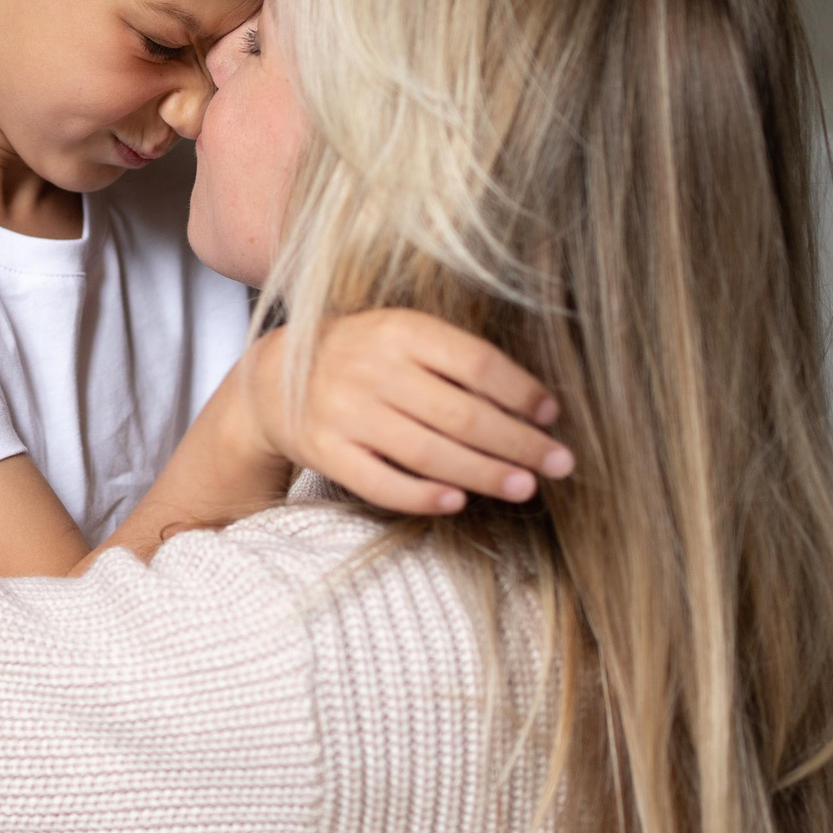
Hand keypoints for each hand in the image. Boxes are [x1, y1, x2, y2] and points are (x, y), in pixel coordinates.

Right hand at [240, 311, 572, 515]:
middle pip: (460, 414)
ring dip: (483, 474)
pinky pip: (381, 483)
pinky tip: (457, 502)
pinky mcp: (326, 452)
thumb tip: (533, 403)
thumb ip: (456, 358)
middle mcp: (371, 369)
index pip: (475, 363)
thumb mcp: (401, 335)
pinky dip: (422, 496)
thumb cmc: (361, 357)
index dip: (521, 391)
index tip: (551, 415)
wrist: (273, 381)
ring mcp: (345, 413)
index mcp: (399, 329)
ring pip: (427, 452)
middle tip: (559, 464)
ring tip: (524, 487)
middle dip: (518, 443)